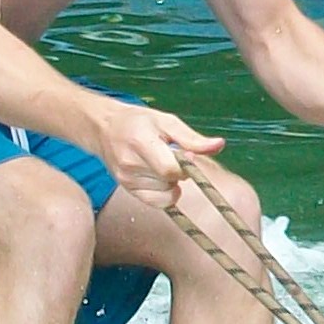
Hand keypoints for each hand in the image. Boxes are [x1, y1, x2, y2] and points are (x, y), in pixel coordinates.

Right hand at [95, 99, 221, 204]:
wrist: (105, 128)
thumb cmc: (138, 121)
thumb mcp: (167, 121)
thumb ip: (192, 138)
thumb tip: (218, 145)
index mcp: (140, 142)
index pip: (170, 169)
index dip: (185, 165)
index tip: (186, 155)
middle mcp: (130, 164)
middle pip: (169, 181)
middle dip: (179, 171)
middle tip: (171, 154)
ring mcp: (127, 180)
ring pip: (165, 192)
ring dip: (171, 181)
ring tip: (160, 162)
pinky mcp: (127, 190)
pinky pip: (157, 202)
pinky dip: (165, 193)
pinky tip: (160, 179)